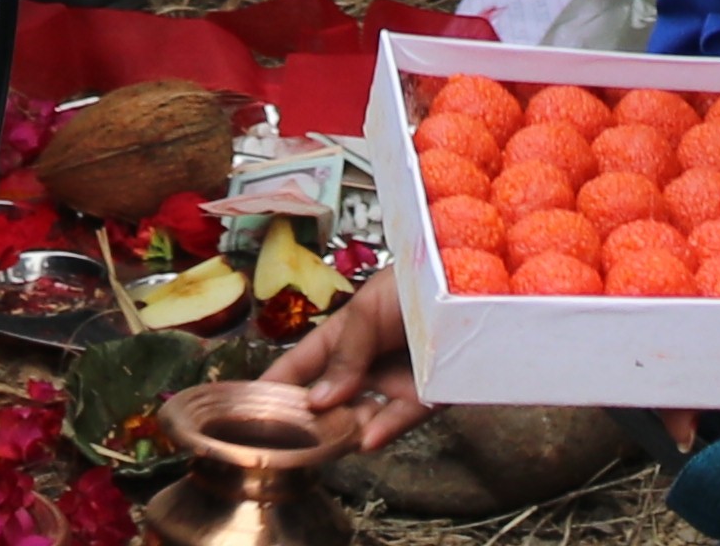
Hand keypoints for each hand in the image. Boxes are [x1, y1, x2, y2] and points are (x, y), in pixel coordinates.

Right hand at [262, 272, 421, 451]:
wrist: (474, 277)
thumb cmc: (416, 278)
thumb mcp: (369, 308)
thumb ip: (345, 353)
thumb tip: (317, 400)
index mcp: (345, 334)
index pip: (302, 364)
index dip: (275, 385)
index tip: (245, 411)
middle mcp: (366, 362)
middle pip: (329, 399)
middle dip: (307, 421)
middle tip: (284, 443)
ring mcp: (395, 380)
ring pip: (361, 416)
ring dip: (343, 431)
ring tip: (325, 444)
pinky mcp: (428, 394)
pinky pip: (402, 417)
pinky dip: (386, 429)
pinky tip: (367, 438)